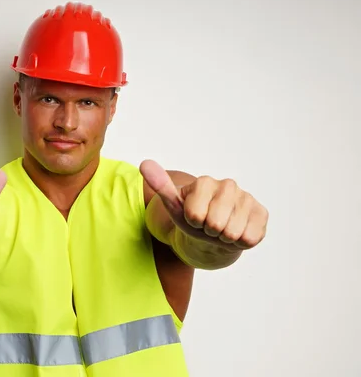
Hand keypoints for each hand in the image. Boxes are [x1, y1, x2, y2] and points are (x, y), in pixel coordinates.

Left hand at [140, 160, 267, 249]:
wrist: (212, 233)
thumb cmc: (191, 219)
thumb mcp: (173, 206)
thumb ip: (160, 185)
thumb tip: (144, 164)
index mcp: (205, 182)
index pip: (195, 215)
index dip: (192, 222)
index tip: (193, 218)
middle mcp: (229, 185)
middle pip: (216, 224)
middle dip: (209, 231)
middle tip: (208, 226)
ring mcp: (247, 198)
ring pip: (233, 233)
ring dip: (224, 238)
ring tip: (221, 230)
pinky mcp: (261, 213)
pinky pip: (250, 237)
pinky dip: (240, 242)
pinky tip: (236, 232)